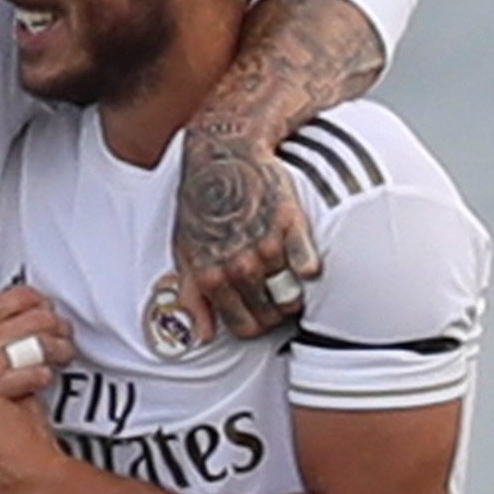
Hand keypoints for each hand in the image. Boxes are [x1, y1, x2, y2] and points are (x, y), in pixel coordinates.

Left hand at [163, 113, 322, 341]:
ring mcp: (266, 247)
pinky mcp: (290, 225)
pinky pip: (308, 266)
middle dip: (274, 313)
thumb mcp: (185, 254)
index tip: (260, 317)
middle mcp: (238, 266)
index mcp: (212, 278)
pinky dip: (308, 268)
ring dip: (292, 294)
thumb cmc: (201, 208)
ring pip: (292, 296)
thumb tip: (204, 334)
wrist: (222, 158)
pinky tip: (302, 262)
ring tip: (287, 281)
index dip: (255, 326)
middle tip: (275, 299)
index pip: (245, 328)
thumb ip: (193, 297)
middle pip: (271, 316)